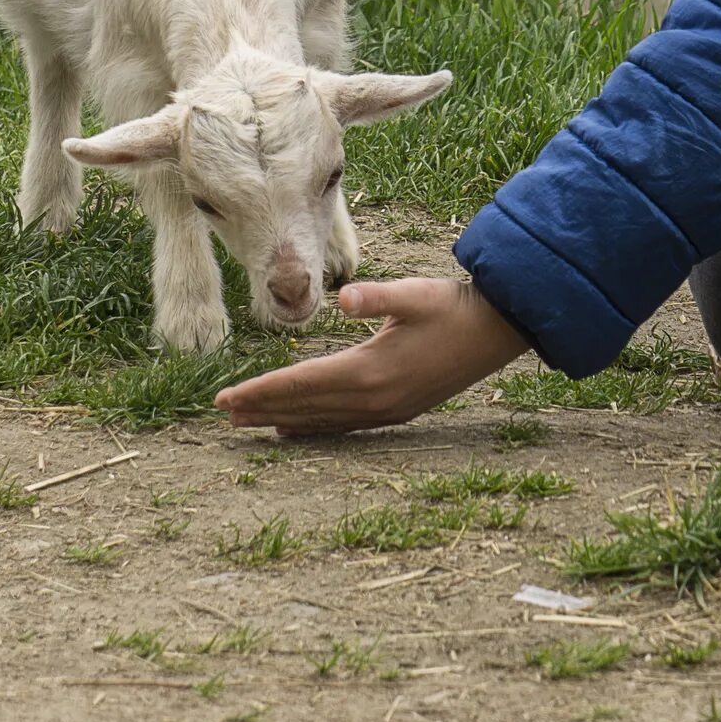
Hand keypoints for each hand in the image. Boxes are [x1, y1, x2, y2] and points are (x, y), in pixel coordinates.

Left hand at [215, 274, 531, 436]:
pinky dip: (314, 426)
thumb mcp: (416, 293)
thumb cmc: (453, 306)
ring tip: (247, 422)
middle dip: (262, 408)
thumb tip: (345, 296)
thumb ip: (378, 296)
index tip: (225, 397)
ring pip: (322, 420)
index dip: (261, 390)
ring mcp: (387, 410)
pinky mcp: (397, 410)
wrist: (498, 331)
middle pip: (305, 406)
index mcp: (372, 370)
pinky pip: (344, 425)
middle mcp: (375, 398)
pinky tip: (294, 428)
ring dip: (282, 419)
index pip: (302, 384)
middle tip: (222, 412)